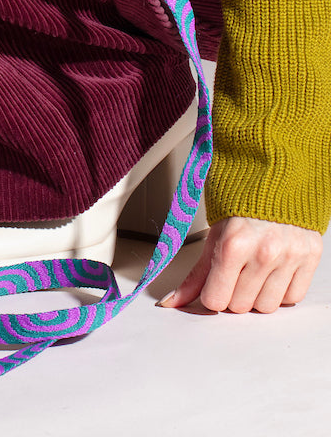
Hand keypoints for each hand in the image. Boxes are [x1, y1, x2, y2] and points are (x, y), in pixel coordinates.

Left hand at [160, 216, 321, 313]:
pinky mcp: (310, 257)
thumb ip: (196, 274)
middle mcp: (264, 253)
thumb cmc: (239, 204)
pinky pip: (293, 297)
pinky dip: (282, 289)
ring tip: (254, 269)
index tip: (214, 283)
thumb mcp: (212, 235)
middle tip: (235, 271)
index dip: (212, 294)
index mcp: (233, 245)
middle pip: (240, 306)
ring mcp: (289, 256)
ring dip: (258, 294)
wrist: (273, 177)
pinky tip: (274, 270)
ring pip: (267, 307)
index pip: (215, 300)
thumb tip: (174, 302)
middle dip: (233, 293)